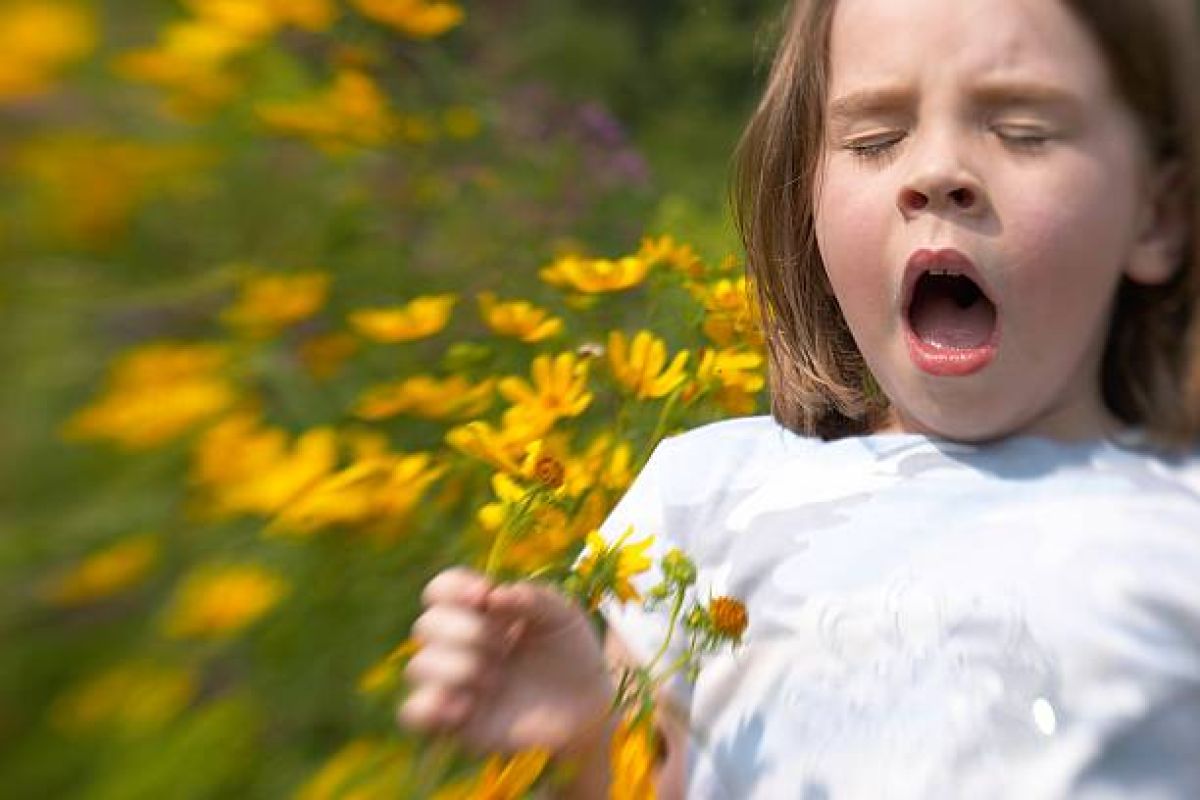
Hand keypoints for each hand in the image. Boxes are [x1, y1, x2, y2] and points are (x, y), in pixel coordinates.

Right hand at [397, 567, 614, 755]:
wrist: (588, 706)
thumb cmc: (571, 653)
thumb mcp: (563, 615)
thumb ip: (534, 597)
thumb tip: (495, 596)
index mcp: (480, 612)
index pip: (441, 589)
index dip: (453, 587)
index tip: (484, 595)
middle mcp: (459, 644)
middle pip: (425, 625)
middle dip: (465, 630)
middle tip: (503, 645)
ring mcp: (454, 683)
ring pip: (418, 666)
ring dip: (457, 667)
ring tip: (496, 678)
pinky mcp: (454, 721)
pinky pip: (414, 712)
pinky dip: (431, 706)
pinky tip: (467, 706)